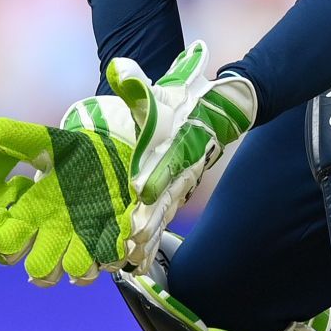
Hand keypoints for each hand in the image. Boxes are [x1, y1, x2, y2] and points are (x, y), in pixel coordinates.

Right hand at [0, 116, 136, 285]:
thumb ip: (19, 138)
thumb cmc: (76, 153)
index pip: (4, 246)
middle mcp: (53, 236)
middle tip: (58, 228)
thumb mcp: (49, 142)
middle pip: (38, 271)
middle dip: (45, 258)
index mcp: (29, 216)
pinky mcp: (111, 244)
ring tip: (88, 231)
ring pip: (74, 275)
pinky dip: (111, 249)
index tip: (19, 212)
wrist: (115, 154)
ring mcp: (83, 244)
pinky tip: (114, 225)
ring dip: (80, 260)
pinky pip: (108, 262)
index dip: (5, 239)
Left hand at [105, 42, 256, 261]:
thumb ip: (136, 85)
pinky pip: (161, 220)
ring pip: (161, 216)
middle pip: (160, 201)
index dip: (151, 185)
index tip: (139, 202)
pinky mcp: (174, 195)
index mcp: (169, 149)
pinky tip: (138, 261)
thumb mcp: (155, 93)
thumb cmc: (179, 104)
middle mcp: (175, 172)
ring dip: (147, 237)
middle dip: (146, 223)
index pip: (160, 167)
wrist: (212, 111)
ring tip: (129, 260)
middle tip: (128, 245)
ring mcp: (176, 186)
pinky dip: (152, 240)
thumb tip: (119, 70)